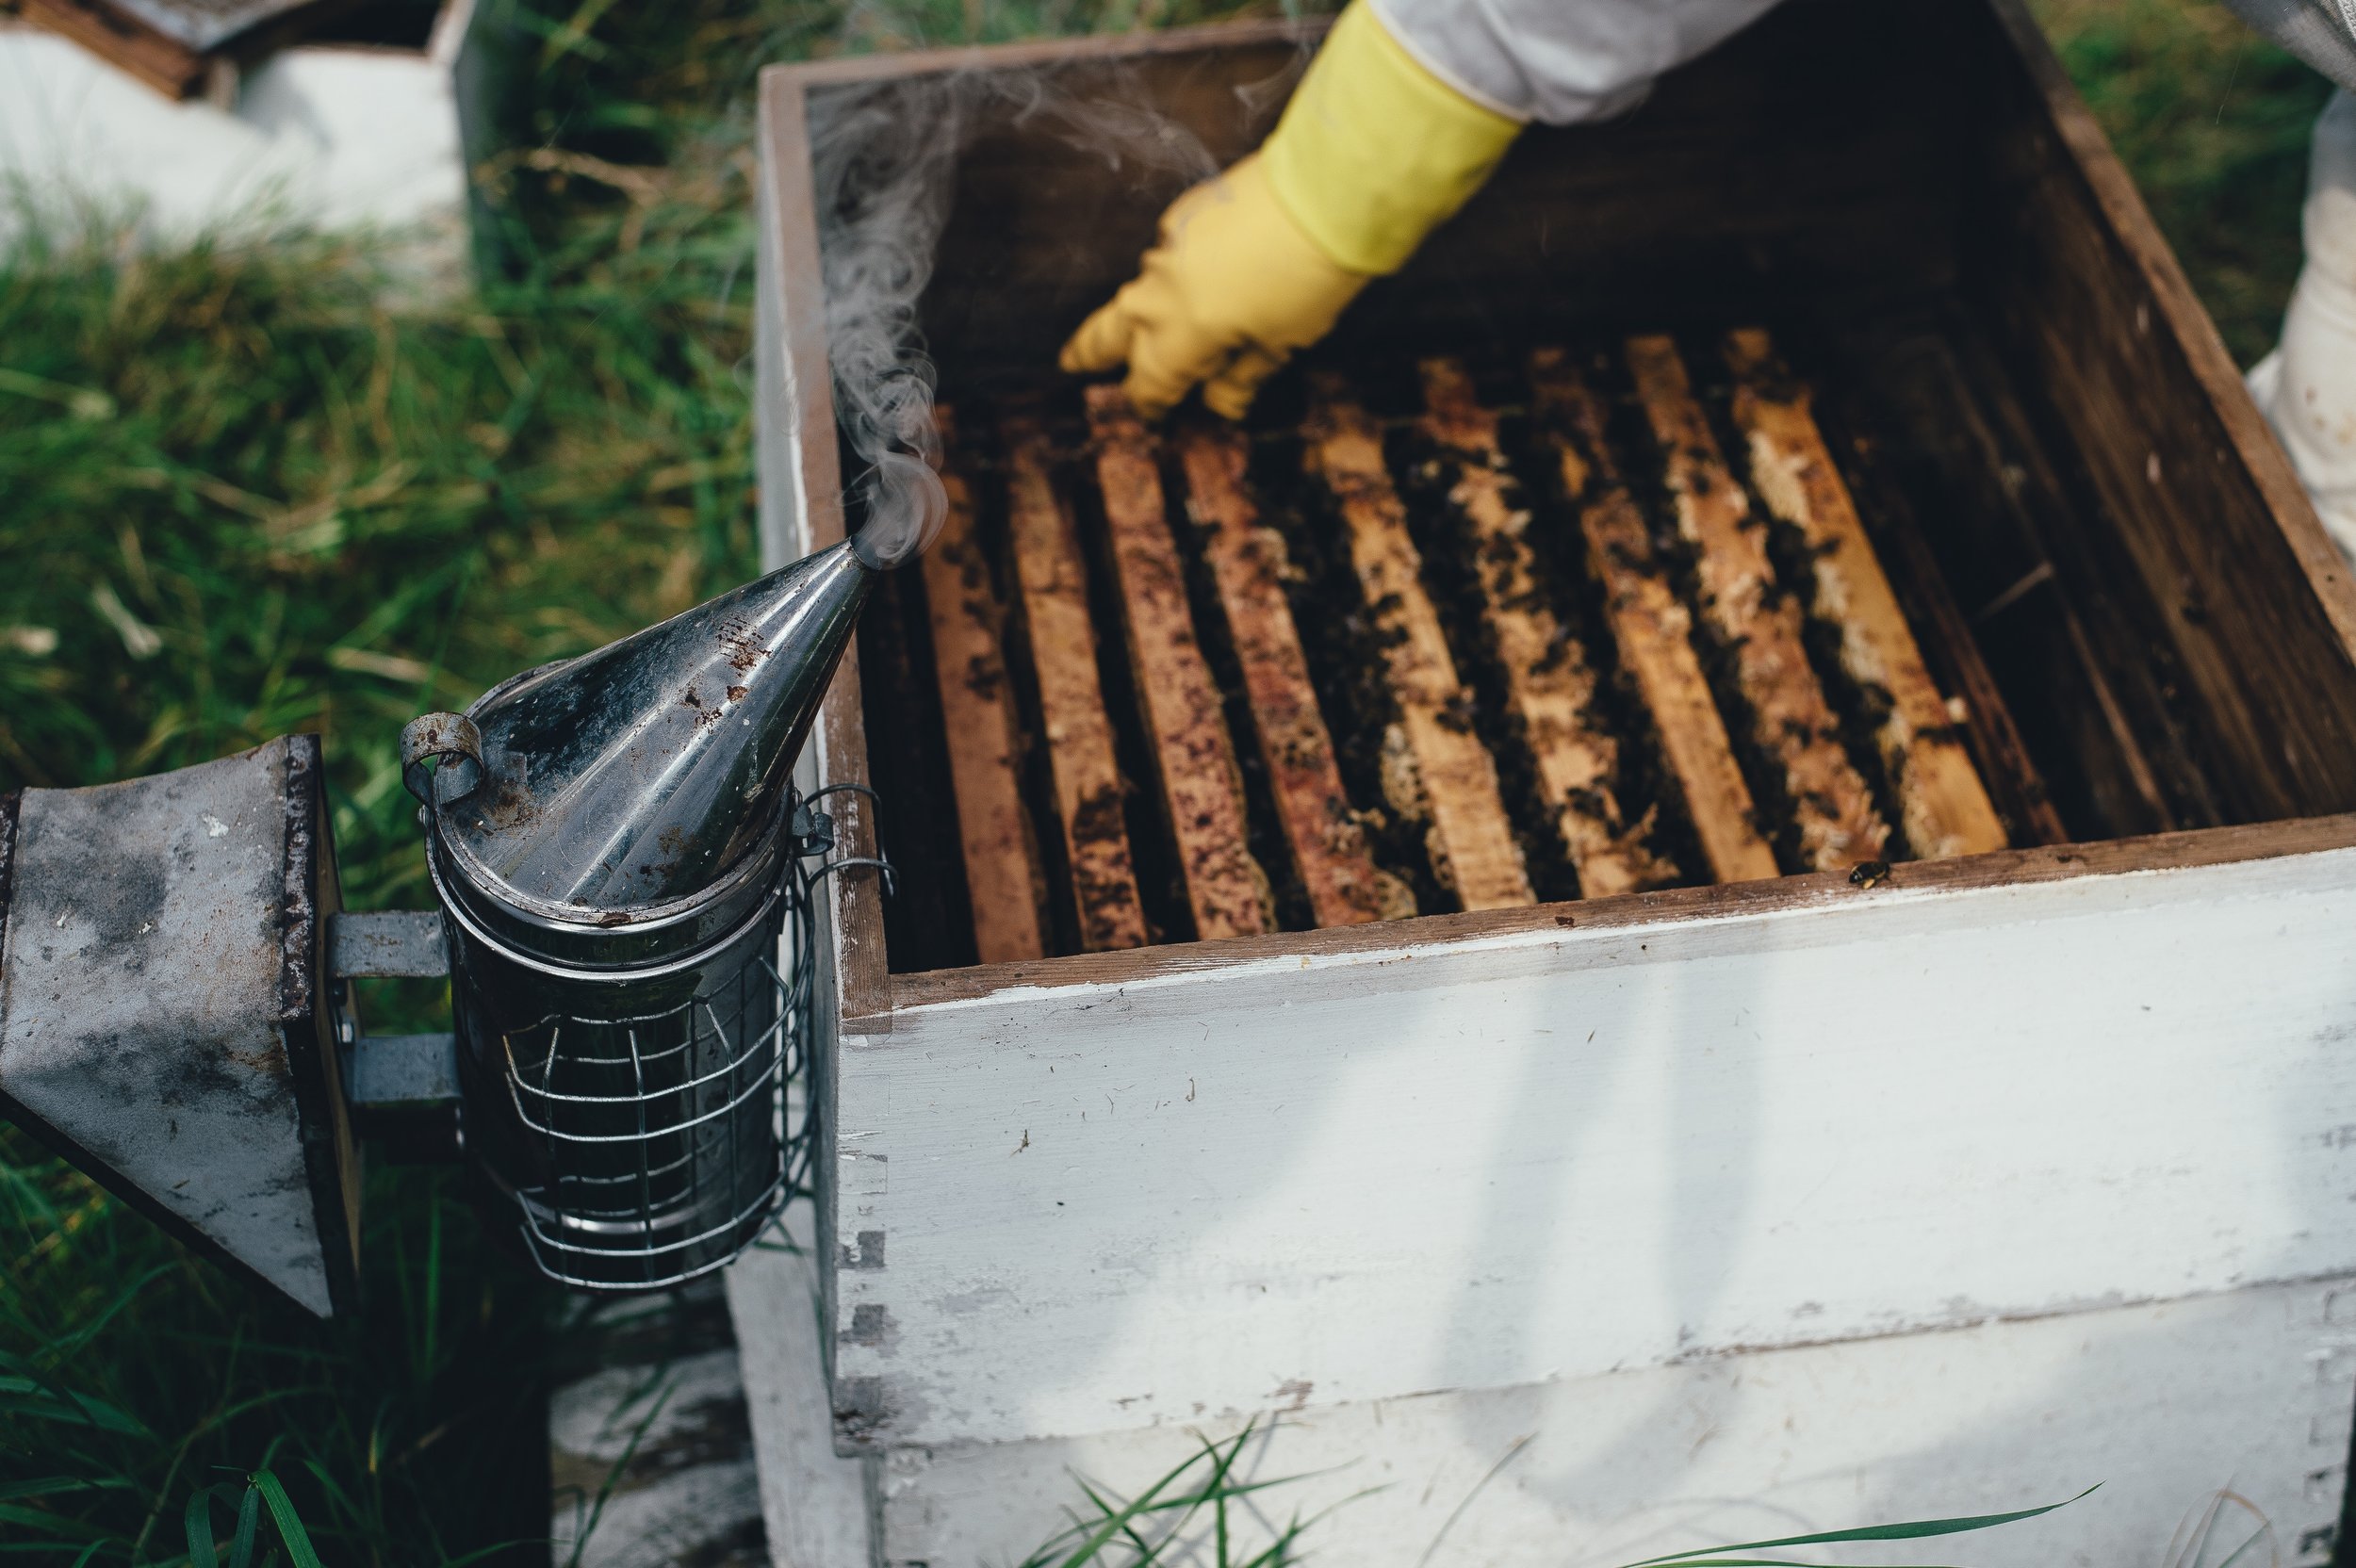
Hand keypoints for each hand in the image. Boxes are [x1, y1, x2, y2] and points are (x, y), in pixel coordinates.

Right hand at [1058, 154, 1368, 420]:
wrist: (1325, 187)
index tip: (1150, 415)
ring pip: (1137, 291)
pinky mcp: (1184, 211)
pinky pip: (1165, 256)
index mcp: (1178, 333)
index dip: (1149, 403)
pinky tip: (1194, 279)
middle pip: (1109, 331)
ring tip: (1132, 328)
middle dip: (1092, 352)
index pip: (1148, 381)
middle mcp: (1158, 291)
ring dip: (1133, 314)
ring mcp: (1165, 246)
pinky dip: (1169, 276)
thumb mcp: (1283, 342)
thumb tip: (1222, 402)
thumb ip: (1242, 375)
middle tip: (1073, 365)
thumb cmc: (1309, 275)